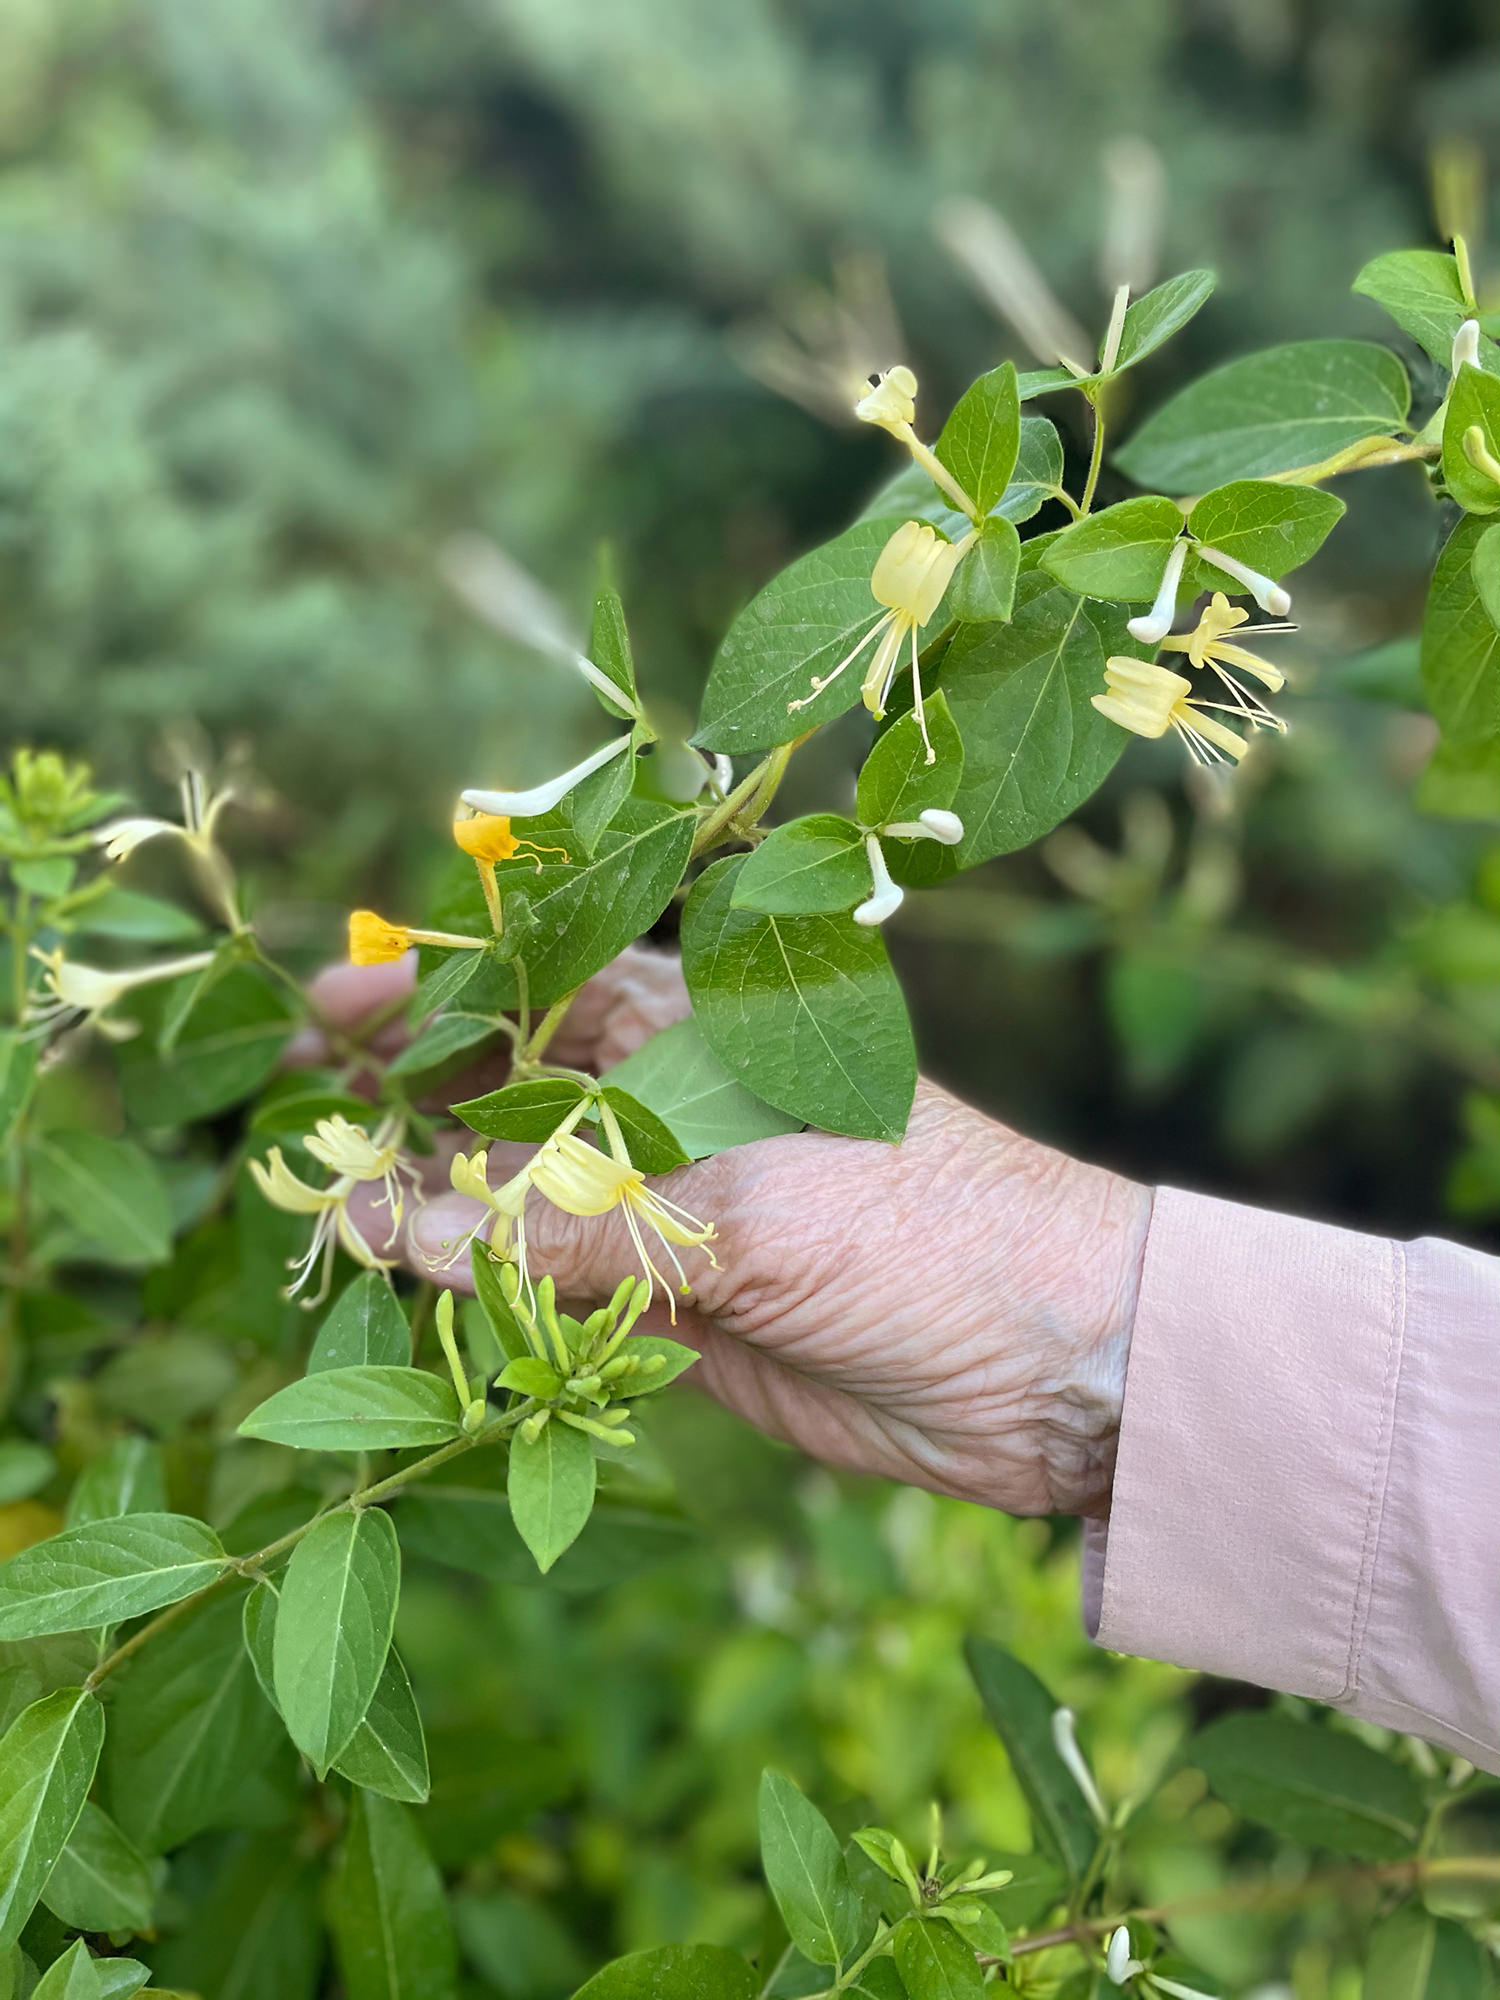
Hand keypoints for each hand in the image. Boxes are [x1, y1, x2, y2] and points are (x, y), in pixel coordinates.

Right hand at [316, 950, 1151, 1518]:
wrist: (1060, 1367)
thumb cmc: (932, 1235)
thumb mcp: (752, 1216)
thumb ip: (577, 1229)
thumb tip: (403, 1225)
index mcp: (709, 1032)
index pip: (540, 986)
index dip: (430, 991)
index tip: (327, 1012)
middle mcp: (681, 1107)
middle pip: (511, 1086)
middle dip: (405, 1094)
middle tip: (299, 1113)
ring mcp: (677, 1210)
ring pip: (522, 1195)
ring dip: (431, 1204)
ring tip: (329, 1211)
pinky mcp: (684, 1308)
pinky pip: (555, 1292)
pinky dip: (485, 1296)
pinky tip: (411, 1294)